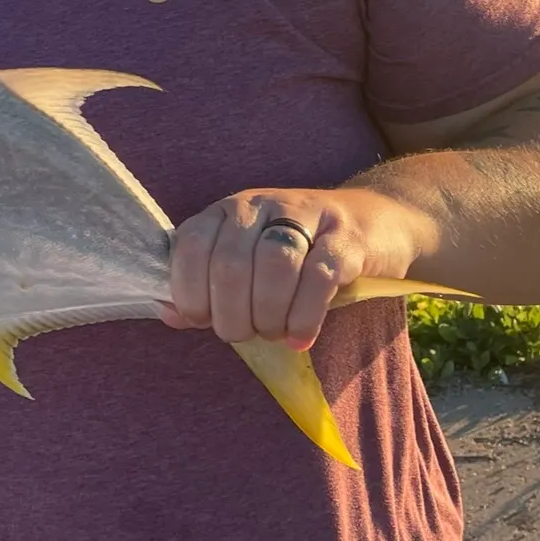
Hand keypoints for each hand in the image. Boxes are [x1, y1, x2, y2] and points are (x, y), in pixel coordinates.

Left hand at [161, 186, 426, 349]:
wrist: (371, 221)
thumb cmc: (295, 252)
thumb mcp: (245, 259)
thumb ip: (206, 285)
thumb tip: (168, 314)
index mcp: (226, 210)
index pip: (190, 245)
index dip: (189, 292)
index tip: (203, 321)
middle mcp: (259, 205)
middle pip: (231, 263)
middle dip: (232, 315)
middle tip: (245, 333)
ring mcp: (304, 215)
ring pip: (274, 266)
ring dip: (269, 315)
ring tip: (274, 333)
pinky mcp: (345, 237)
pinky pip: (320, 276)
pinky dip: (304, 316)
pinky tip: (300, 336)